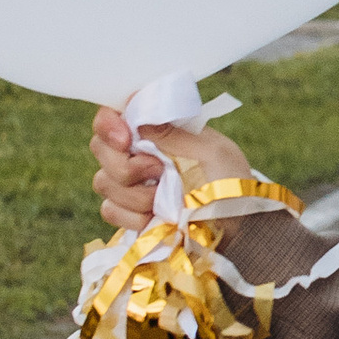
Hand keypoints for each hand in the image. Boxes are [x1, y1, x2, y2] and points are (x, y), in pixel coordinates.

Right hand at [89, 104, 255, 233]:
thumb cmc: (231, 185)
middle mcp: (138, 153)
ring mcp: (131, 185)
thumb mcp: (210, 151)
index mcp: (158, 131)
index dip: (109, 124)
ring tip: (166, 199)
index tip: (125, 139)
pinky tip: (157, 217)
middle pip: (100, 148)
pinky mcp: (130, 214)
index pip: (113, 115)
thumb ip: (171, 132)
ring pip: (103, 181)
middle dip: (125, 165)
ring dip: (135, 194)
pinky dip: (133, 216)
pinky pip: (109, 209)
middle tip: (157, 172)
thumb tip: (135, 108)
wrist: (238, 231)